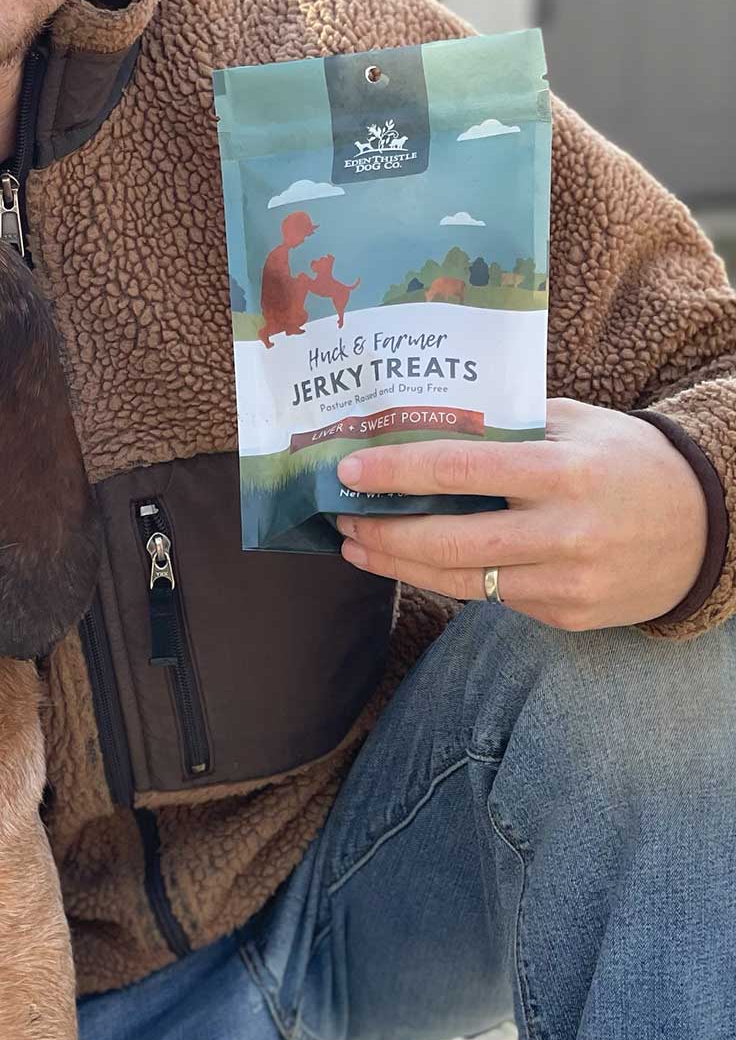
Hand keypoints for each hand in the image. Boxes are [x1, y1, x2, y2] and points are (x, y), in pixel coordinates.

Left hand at [334, 397, 709, 629]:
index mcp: (564, 472)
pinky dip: (450, 579)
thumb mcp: (578, 425)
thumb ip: (509, 426)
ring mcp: (566, 582)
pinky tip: (416, 563)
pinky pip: (494, 599)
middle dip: (384, 531)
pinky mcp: (567, 617)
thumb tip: (425, 423)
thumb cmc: (629, 463)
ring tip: (358, 546)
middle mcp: (564, 533)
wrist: (707, 528)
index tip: (350, 468)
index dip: (398, 471)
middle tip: (340, 517)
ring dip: (400, 565)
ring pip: (462, 582)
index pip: (463, 470)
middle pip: (449, 541)